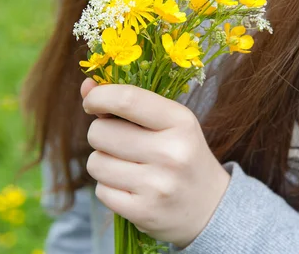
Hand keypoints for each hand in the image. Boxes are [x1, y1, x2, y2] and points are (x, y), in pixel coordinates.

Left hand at [81, 79, 230, 247]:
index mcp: (180, 122)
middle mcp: (171, 152)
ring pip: (96, 162)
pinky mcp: (144, 212)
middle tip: (120, 142)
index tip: (92, 102)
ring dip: (103, 162)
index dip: (99, 97)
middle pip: (100, 132)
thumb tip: (86, 86)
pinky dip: (109, 188)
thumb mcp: (169, 123)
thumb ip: (129, 102)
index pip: (127, 100)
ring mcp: (158, 185)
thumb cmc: (183, 155)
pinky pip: (101, 191)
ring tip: (126, 167)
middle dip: (101, 134)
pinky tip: (130, 188)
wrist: (211, 207)